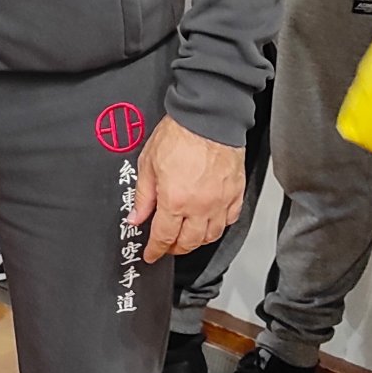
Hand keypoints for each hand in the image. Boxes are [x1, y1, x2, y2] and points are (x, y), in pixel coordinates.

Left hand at [131, 115, 243, 263]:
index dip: (155, 250)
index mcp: (174, 201)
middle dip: (175, 249)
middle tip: (167, 246)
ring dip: (196, 241)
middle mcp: (200, 206)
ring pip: (211, 236)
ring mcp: (220, 201)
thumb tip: (135, 218)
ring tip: (186, 237)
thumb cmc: (178, 135)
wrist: (208, 117)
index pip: (163, 237)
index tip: (151, 255)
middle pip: (188, 242)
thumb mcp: (148, 164)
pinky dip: (218, 226)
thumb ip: (142, 196)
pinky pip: (229, 220)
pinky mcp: (236, 192)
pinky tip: (209, 222)